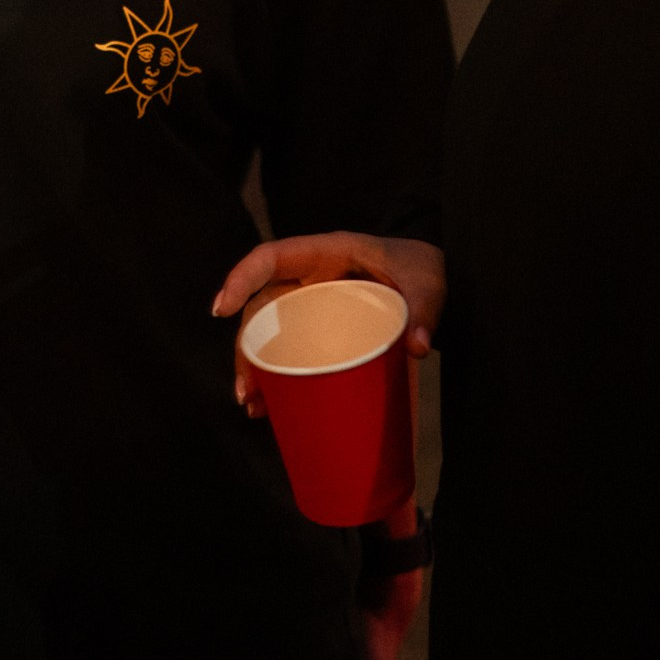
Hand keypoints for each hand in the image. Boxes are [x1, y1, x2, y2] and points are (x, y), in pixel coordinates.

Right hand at [212, 233, 443, 415]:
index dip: (241, 277)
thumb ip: (424, 311)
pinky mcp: (323, 329)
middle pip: (263, 305)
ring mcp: (316, 303)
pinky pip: (290, 347)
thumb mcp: (428, 284)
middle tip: (246, 389)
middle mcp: (313, 276)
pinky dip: (276, 375)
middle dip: (246, 345)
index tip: (221, 309)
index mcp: (329, 252)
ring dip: (255, 365)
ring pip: (271, 330)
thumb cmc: (426, 269)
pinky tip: (269, 407)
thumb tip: (416, 346)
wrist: (439, 278)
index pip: (272, 257)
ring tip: (253, 407)